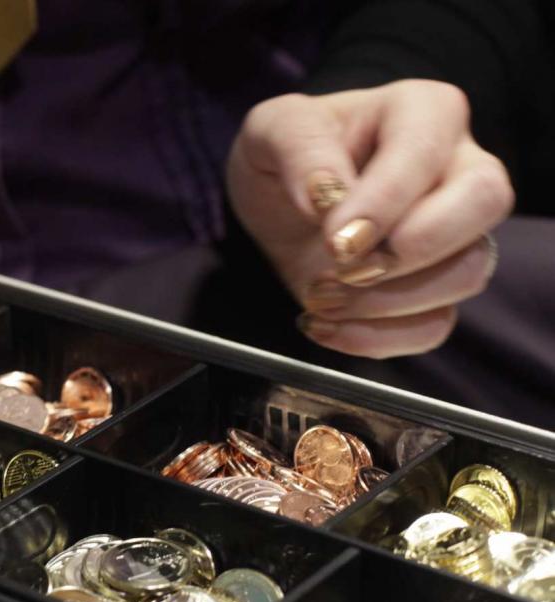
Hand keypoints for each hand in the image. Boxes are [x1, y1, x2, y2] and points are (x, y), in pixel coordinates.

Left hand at [227, 80, 512, 358]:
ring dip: (384, 301)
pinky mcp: (435, 288)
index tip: (334, 240)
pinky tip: (327, 324)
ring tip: (318, 294)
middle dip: (407, 252)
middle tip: (340, 268)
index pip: (426, 153)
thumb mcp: (270, 130)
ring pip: (467, 273)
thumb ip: (299, 148)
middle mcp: (457, 168)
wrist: (275, 204)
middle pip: (484, 205)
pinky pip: (436, 325)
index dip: (384, 203)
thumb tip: (326, 194)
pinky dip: (377, 337)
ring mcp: (456, 233)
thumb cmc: (284, 155)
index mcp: (423, 113)